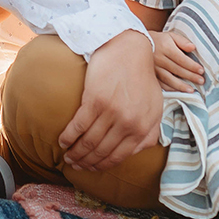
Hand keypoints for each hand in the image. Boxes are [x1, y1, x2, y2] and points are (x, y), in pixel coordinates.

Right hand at [60, 31, 162, 172]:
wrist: (129, 50)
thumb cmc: (141, 78)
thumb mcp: (155, 106)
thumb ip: (150, 131)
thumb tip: (139, 150)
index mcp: (143, 127)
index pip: (119, 156)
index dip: (103, 165)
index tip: (92, 168)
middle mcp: (128, 123)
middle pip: (101, 151)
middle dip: (86, 162)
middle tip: (75, 165)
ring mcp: (111, 112)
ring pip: (89, 142)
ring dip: (75, 153)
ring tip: (68, 156)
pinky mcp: (95, 100)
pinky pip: (78, 126)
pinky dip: (68, 137)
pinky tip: (62, 141)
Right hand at [149, 29, 204, 92]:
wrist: (138, 44)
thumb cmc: (159, 40)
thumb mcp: (170, 36)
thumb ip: (182, 41)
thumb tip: (193, 48)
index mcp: (166, 47)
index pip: (181, 59)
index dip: (192, 66)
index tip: (201, 71)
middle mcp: (159, 58)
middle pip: (177, 69)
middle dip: (190, 76)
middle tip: (201, 81)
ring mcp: (153, 68)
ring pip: (168, 79)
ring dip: (181, 85)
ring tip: (191, 90)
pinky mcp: (150, 74)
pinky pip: (160, 83)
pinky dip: (170, 88)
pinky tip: (178, 91)